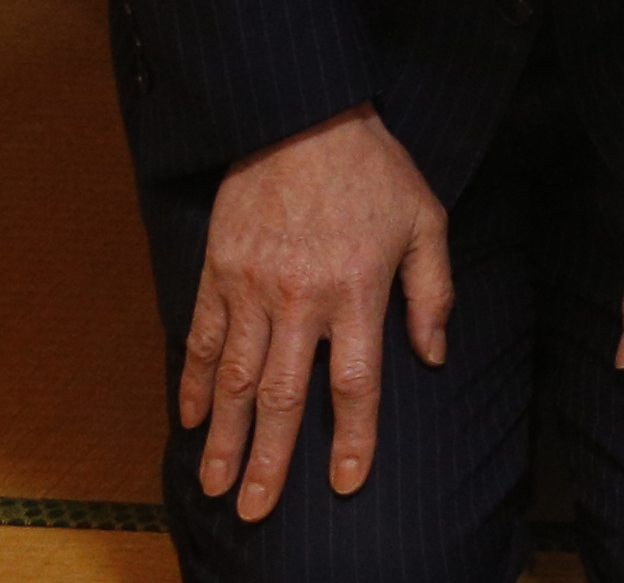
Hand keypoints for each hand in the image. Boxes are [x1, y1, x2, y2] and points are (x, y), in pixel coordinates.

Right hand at [179, 107, 449, 522]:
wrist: (303, 113)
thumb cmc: (374, 168)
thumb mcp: (425, 219)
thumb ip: (432, 291)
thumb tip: (434, 355)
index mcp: (357, 291)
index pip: (355, 384)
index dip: (353, 438)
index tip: (345, 484)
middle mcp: (300, 299)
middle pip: (284, 397)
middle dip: (270, 460)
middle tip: (254, 510)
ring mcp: (251, 287)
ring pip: (234, 378)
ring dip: (225, 437)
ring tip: (214, 484)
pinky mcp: (218, 270)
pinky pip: (201, 337)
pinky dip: (191, 383)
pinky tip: (188, 422)